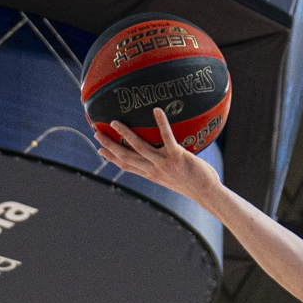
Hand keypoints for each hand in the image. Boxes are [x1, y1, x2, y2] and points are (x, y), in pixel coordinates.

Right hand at [93, 110, 223, 204]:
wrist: (207, 192)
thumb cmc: (193, 182)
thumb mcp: (174, 175)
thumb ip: (165, 164)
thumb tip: (164, 151)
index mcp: (151, 174)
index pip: (126, 167)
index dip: (111, 159)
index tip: (99, 150)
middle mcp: (154, 170)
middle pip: (126, 157)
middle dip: (109, 146)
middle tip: (96, 133)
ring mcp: (164, 164)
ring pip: (139, 148)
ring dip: (125, 135)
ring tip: (114, 122)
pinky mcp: (177, 157)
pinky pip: (167, 138)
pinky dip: (161, 123)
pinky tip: (157, 110)